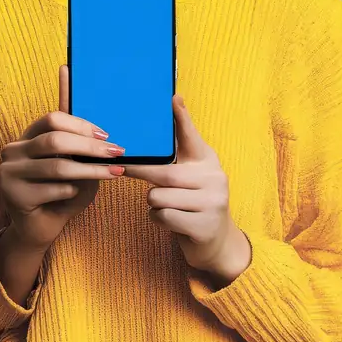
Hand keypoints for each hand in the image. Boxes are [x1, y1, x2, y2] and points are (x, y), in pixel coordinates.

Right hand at [0, 65, 124, 252]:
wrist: (38, 229)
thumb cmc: (60, 194)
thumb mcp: (73, 167)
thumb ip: (81, 150)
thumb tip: (105, 138)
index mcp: (26, 138)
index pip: (52, 119)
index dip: (80, 125)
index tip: (105, 135)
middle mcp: (13, 151)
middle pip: (54, 140)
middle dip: (89, 146)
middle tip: (115, 152)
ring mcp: (9, 173)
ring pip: (57, 166)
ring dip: (90, 170)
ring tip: (112, 173)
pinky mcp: (14, 196)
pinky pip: (53, 190)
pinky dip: (71, 191)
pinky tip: (75, 194)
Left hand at [123, 94, 251, 285]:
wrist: (218, 243)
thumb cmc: (194, 203)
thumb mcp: (192, 177)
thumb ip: (178, 156)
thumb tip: (157, 129)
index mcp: (208, 161)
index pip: (192, 136)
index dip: (181, 118)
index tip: (172, 98)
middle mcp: (214, 178)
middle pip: (164, 173)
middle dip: (140, 173)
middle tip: (122, 169)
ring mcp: (212, 203)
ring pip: (159, 196)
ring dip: (153, 203)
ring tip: (166, 206)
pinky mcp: (204, 226)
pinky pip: (163, 217)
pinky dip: (158, 219)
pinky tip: (171, 221)